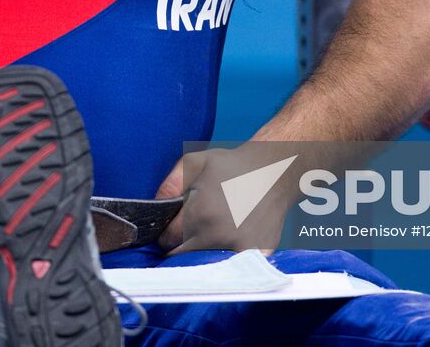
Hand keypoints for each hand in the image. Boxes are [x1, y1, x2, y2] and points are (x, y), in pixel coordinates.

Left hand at [157, 147, 299, 254]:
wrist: (275, 171)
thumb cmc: (232, 166)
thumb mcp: (195, 163)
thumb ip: (169, 185)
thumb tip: (154, 208)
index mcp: (200, 214)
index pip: (167, 241)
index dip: (166, 233)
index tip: (174, 226)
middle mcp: (219, 236)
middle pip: (185, 257)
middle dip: (183, 246)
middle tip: (195, 228)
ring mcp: (240, 249)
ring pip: (207, 265)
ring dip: (204, 255)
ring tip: (214, 231)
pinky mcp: (258, 255)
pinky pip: (232, 267)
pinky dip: (227, 260)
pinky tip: (231, 238)